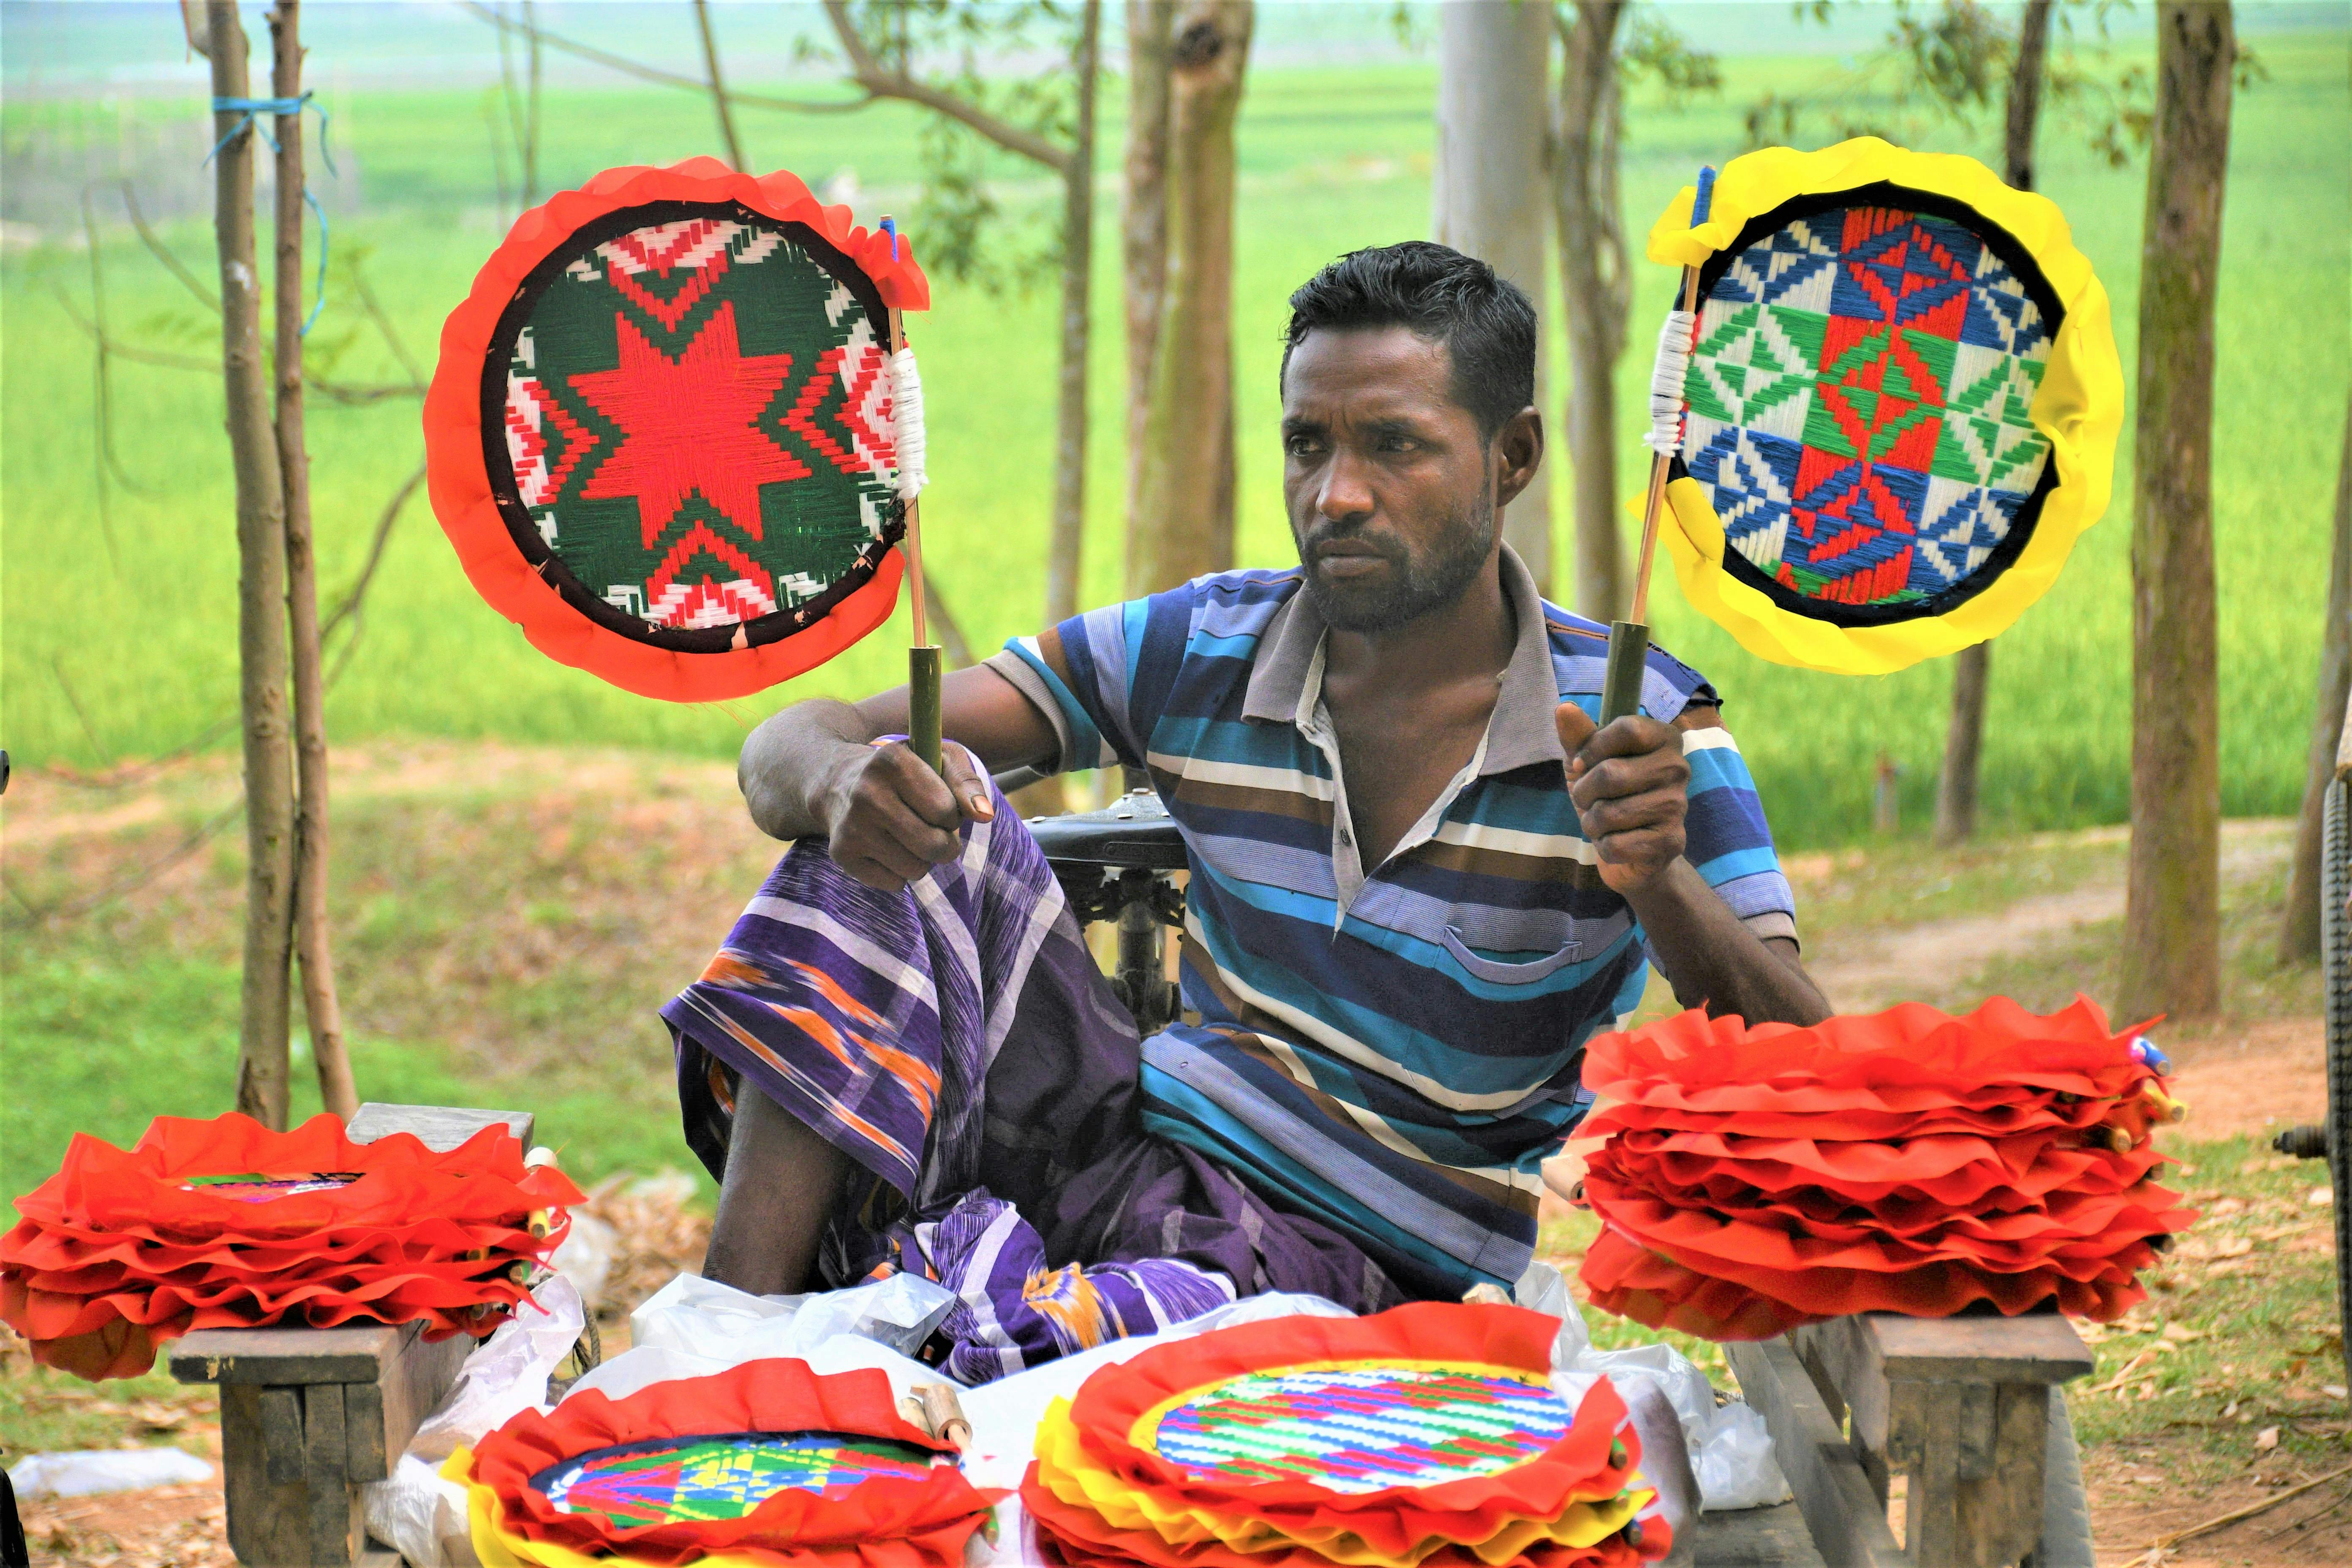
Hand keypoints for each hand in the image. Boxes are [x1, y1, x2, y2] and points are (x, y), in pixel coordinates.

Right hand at [820, 740, 994, 892]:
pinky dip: (900, 873)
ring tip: (909, 838)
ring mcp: (852, 825)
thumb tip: (985, 815)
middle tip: (934, 831)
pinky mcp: (842, 853)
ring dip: (923, 860)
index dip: (952, 814)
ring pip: (915, 870)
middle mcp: (866, 792)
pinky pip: (894, 884)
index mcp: (892, 760)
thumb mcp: (940, 760)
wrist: (841, 783)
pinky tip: (887, 848)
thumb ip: (967, 783)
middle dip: (945, 844)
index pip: (946, 810)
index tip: (940, 805)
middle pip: (933, 846)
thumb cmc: (906, 772)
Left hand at [1554, 704, 1688, 894]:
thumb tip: (1564, 709)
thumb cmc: (1609, 795)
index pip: (1626, 729)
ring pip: (1608, 813)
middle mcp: (1679, 768)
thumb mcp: (1588, 760)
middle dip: (1585, 792)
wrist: (1632, 850)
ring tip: (1603, 822)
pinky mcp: (1671, 842)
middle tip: (1589, 800)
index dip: (1592, 748)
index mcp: (1664, 738)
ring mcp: (1678, 807)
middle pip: (1611, 773)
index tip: (1582, 763)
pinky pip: (1615, 844)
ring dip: (1592, 822)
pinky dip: (1603, 846)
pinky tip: (1617, 841)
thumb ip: (1578, 736)